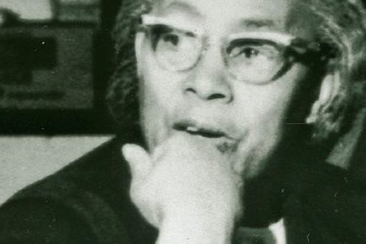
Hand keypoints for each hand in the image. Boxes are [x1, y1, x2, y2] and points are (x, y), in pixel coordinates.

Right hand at [123, 134, 242, 243]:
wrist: (199, 224)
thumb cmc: (165, 203)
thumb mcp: (141, 185)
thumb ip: (137, 163)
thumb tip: (128, 147)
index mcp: (180, 141)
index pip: (165, 150)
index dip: (157, 169)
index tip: (157, 185)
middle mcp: (206, 148)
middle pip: (188, 158)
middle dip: (181, 172)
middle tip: (172, 195)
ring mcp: (224, 165)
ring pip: (207, 172)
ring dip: (199, 183)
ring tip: (189, 205)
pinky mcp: (238, 185)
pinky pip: (223, 188)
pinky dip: (215, 196)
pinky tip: (205, 210)